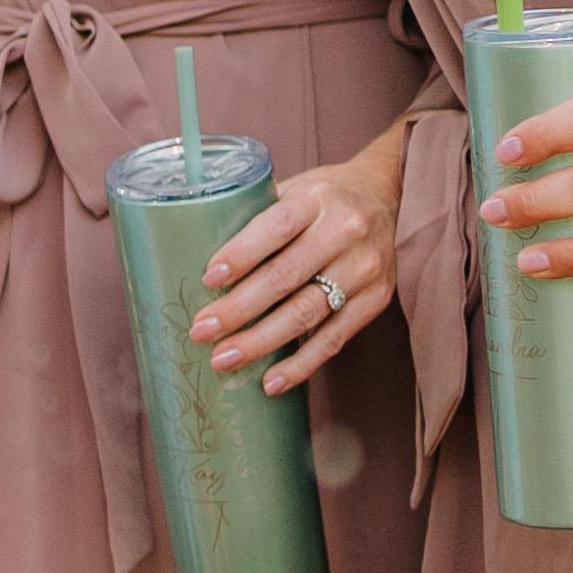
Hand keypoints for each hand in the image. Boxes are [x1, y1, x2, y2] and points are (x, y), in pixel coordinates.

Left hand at [189, 127, 405, 396]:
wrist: (382, 194)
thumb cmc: (318, 197)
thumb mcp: (291, 191)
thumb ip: (255, 219)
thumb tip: (190, 256)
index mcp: (316, 199)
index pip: (276, 226)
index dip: (242, 254)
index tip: (208, 279)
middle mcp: (345, 232)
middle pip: (287, 277)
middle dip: (239, 309)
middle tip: (201, 331)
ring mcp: (365, 268)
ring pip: (308, 312)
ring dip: (262, 341)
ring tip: (223, 360)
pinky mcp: (376, 300)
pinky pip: (335, 338)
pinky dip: (302, 364)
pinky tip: (271, 382)